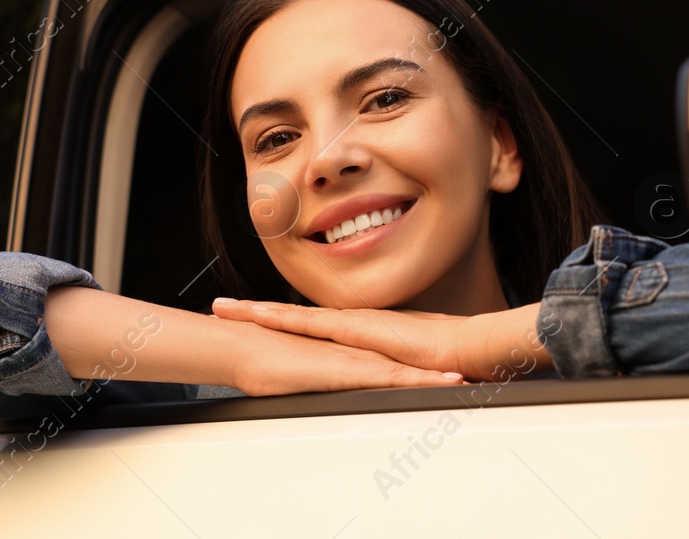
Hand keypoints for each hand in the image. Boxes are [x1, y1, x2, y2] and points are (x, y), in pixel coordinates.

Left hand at [211, 298, 553, 382]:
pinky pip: (310, 324)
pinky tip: (260, 314)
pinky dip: (282, 317)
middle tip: (221, 307)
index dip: (282, 321)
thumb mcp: (406, 370)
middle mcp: (350, 324)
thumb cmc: (446, 357)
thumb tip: (384, 381)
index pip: (312, 326)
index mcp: (360, 332)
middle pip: (292, 317)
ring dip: (257, 312)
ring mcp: (351, 326)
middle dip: (255, 312)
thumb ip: (389, 371)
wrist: (466, 345)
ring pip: (291, 315)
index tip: (254, 319)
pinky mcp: (354, 333)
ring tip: (226, 308)